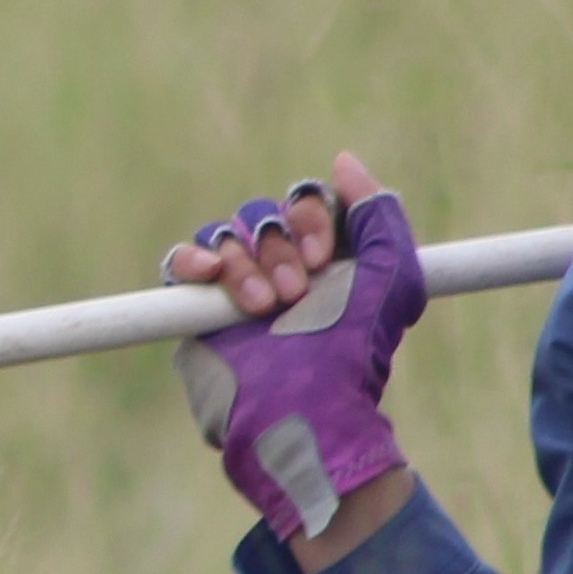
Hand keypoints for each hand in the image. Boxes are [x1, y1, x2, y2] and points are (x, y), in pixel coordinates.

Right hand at [163, 150, 419, 546]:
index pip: (304, 204)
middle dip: (278, 248)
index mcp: (324, 261)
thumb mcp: (392, 279)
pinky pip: (180, 263)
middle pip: (263, 216)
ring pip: (225, 236)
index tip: (325, 258)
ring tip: (264, 307)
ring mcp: (235, 292)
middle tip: (295, 294)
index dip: (310, 218)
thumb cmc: (351, 354)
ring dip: (245, 262)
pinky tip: (209, 275)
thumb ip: (378, 214)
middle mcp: (279, 271)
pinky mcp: (196, 313)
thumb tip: (344, 163)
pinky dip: (192, 259)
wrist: (303, 410)